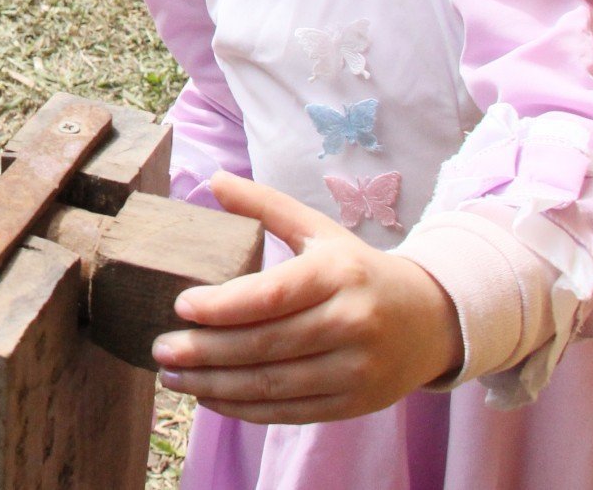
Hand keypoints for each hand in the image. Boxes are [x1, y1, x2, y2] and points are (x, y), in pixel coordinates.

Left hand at [153, 172, 461, 424]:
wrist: (431, 320)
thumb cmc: (359, 270)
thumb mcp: (320, 230)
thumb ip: (266, 205)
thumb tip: (213, 178)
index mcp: (338, 273)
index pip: (272, 294)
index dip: (223, 305)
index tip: (180, 306)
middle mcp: (352, 322)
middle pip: (266, 344)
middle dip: (206, 351)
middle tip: (161, 348)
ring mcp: (356, 369)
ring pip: (273, 384)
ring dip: (215, 385)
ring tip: (173, 376)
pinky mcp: (354, 403)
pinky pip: (290, 412)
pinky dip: (245, 409)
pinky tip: (209, 397)